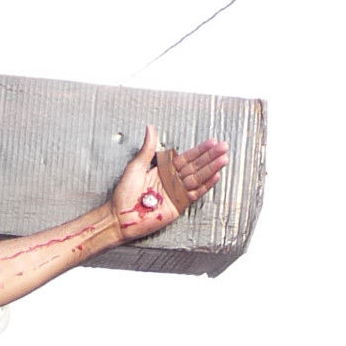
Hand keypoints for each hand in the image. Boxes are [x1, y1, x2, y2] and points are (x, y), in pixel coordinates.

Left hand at [109, 126, 227, 240]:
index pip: (186, 157)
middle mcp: (172, 180)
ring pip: (198, 177)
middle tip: (224, 147)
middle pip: (195, 166)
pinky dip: (205, 185)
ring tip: (224, 159)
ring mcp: (176, 192)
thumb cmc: (124, 193)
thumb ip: (147, 149)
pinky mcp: (178, 205)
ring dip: (211, 168)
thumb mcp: (136, 166)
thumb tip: (151, 128)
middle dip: (210, 156)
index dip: (199, 150)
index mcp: (163, 170)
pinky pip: (195, 193)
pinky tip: (215, 176)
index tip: (212, 141)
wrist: (120, 216)